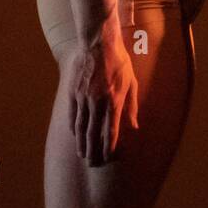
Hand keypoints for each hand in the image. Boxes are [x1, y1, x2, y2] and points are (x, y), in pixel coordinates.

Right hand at [66, 36, 139, 165]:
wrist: (98, 44)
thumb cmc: (119, 62)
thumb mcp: (131, 82)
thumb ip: (132, 105)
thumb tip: (135, 126)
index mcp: (114, 100)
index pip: (110, 130)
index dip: (108, 146)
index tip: (107, 157)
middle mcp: (97, 102)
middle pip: (93, 133)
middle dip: (93, 150)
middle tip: (92, 163)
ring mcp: (83, 98)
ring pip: (80, 127)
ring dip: (81, 143)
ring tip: (82, 154)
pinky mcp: (73, 92)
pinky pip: (72, 114)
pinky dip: (73, 127)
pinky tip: (75, 135)